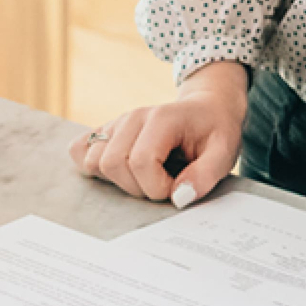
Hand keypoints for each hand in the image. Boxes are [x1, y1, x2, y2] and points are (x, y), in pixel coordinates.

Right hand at [69, 61, 248, 204]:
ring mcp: (117, 124)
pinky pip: (80, 149)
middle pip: (112, 163)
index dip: (158, 187)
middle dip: (137, 187)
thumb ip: (205, 175)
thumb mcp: (224, 152)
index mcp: (161, 119)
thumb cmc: (215, 131)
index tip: (178, 188)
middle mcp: (133, 118)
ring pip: (94, 161)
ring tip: (144, 178)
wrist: (207, 108)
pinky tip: (120, 171)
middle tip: (162, 184)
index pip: (141, 162)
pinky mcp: (107, 132)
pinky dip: (93, 167)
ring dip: (118, 181)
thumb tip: (178, 197)